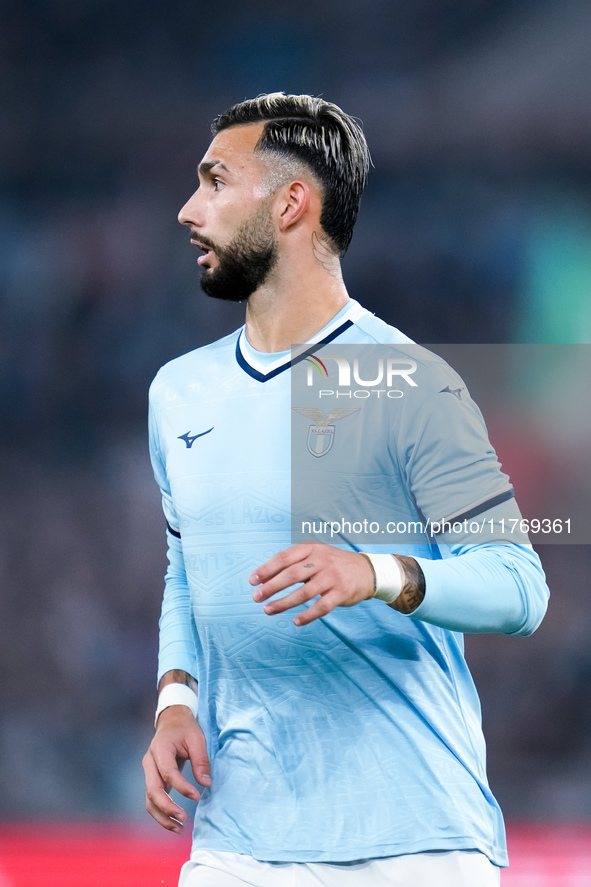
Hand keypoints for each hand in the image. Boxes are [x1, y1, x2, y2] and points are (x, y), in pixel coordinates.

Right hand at [142, 706, 210, 833]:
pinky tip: (174, 823)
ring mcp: (149, 772)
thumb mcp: (197, 738)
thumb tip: (206, 784)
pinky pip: (153, 800)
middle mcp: (149, 763)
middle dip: (167, 808)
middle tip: (184, 819)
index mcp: (160, 749)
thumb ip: (201, 760)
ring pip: (149, 800)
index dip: (182, 787)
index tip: (197, 796)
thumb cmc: (185, 728)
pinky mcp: (153, 779)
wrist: (171, 720)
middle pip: (152, 791)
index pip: (168, 773)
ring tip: (179, 828)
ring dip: (162, 817)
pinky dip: (161, 813)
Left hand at [249, 541, 373, 625]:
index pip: (284, 557)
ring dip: (283, 603)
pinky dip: (307, 616)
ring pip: (304, 592)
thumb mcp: (316, 554)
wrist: (368, 571)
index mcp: (312, 548)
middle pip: (291, 574)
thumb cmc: (333, 564)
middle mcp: (322, 560)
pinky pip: (322, 607)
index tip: (252, 581)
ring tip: (268, 610)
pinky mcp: (342, 593)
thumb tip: (265, 578)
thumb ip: (295, 562)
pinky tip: (295, 621)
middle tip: (256, 597)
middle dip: (271, 587)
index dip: (266, 569)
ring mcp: (332, 577)